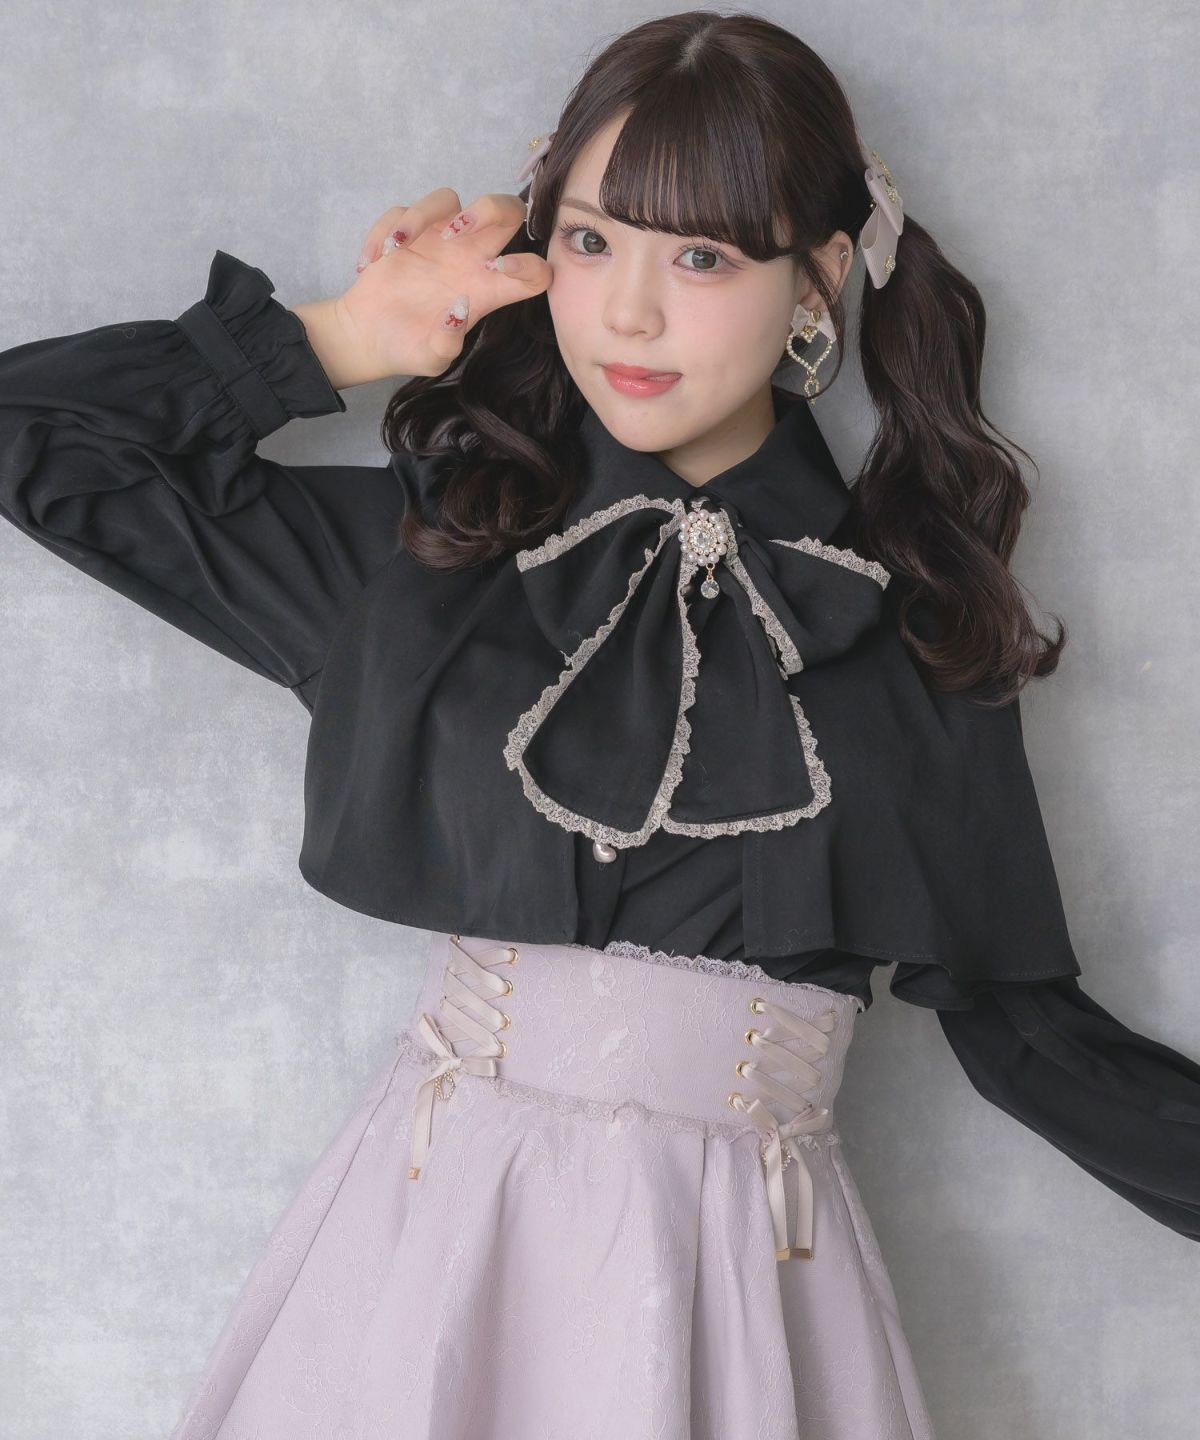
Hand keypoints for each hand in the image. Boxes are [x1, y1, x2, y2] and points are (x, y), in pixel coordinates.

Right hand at [338, 188, 552, 379]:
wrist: (371, 339)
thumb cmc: (408, 348)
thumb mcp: (432, 359)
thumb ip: (447, 343)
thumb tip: (457, 309)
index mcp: (488, 291)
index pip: (533, 273)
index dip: (529, 265)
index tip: (499, 268)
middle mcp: (470, 260)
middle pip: (506, 212)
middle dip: (492, 207)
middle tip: (456, 230)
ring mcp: (438, 241)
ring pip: (448, 198)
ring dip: (423, 213)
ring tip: (398, 245)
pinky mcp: (407, 233)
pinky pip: (401, 211)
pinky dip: (384, 231)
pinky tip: (372, 263)